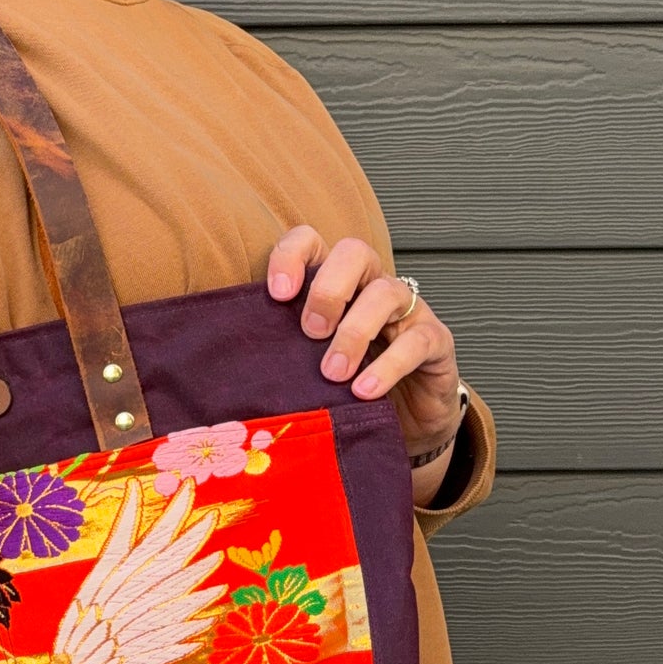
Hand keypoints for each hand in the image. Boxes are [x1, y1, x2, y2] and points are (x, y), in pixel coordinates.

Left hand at [266, 227, 462, 469]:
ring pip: (385, 293)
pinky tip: (363, 390)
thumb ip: (278, 348)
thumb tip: (227, 357)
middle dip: (328, 289)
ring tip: (332, 373)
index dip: (292, 255)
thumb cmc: (346, 384)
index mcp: (336, 282)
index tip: (277, 293)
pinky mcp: (435, 342)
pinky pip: (415, 341)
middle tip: (310, 333)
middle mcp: (372, 285)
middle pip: (355, 252)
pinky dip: (387, 366)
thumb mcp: (306, 362)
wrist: (404, 422)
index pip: (312, 241)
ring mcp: (408, 310)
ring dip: (354, 333)